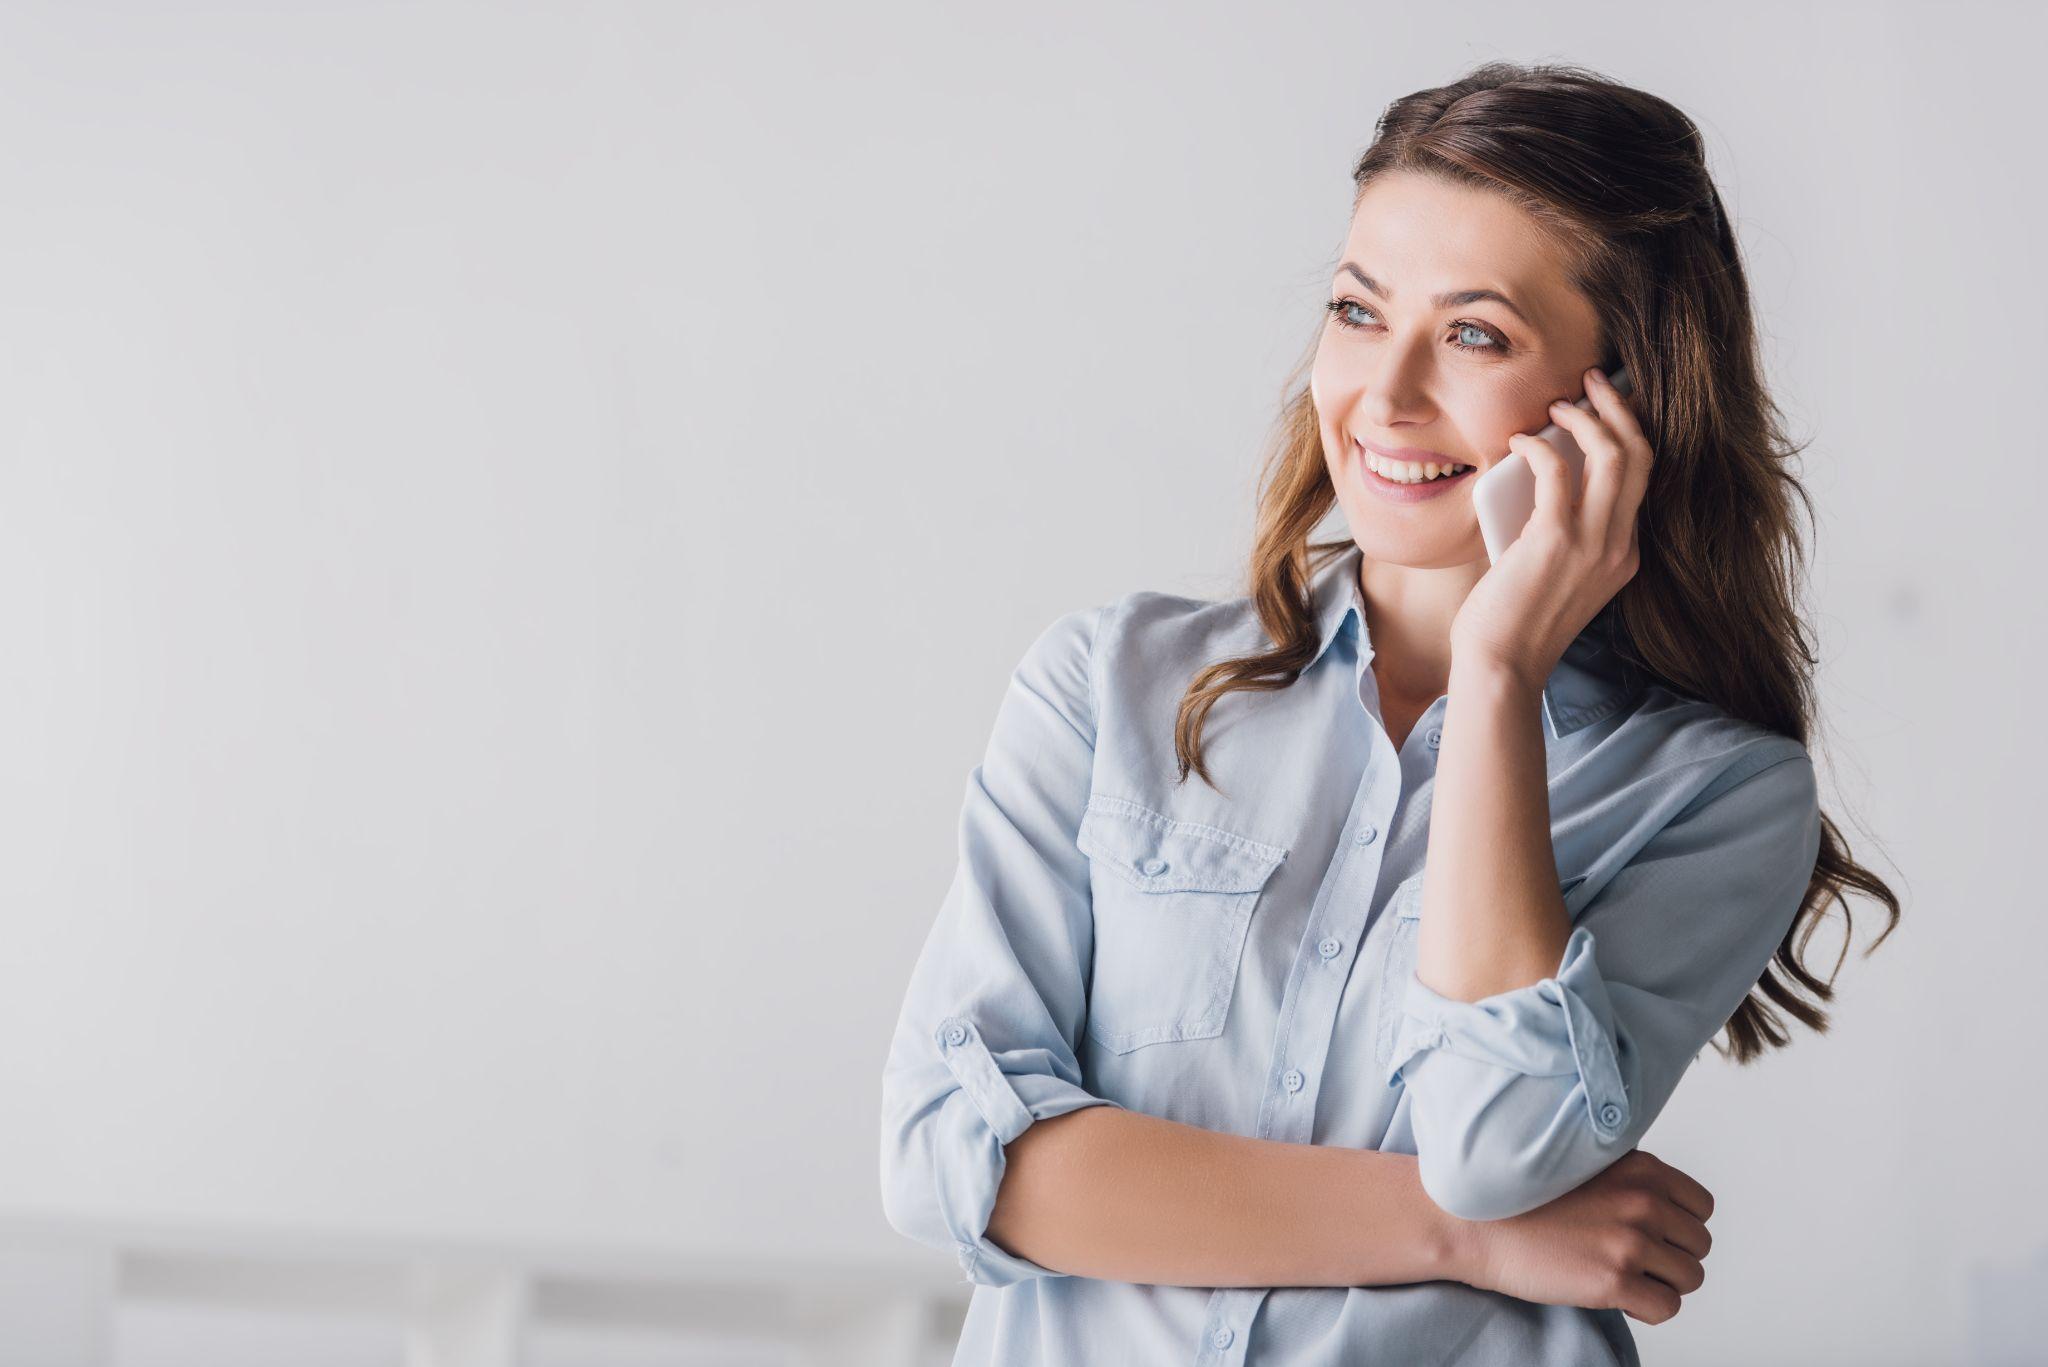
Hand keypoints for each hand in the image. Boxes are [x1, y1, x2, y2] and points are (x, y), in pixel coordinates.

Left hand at [1448, 367, 1652, 690]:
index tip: (1605, 407)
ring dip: (1589, 417)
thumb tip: (1534, 480)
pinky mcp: (1556, 540)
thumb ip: (1558, 533)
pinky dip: (1541, 446)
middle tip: (1593, 382)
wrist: (1501, 667)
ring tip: (1562, 402)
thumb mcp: (1552, 574)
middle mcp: (1620, 547)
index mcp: (1624, 556)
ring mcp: (1594, 544)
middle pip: (1640, 457)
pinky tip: (1521, 441)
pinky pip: (1559, 470)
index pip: (1641, 481)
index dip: (1626, 434)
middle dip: (1621, 409)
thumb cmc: (1512, 624)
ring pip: (1615, 455)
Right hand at [1456, 1149, 1714, 1325]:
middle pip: (1698, 1245)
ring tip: (1621, 1276)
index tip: (1650, 1233)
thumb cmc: (1522, 1197)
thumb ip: (1630, 1178)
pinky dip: (1647, 1309)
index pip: (1702, 1207)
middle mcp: (1644, 1201)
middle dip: (1670, 1257)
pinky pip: (1667, 1308)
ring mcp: (1631, 1242)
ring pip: (1689, 1279)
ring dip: (1661, 1284)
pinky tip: (1615, 1295)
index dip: (1677, 1225)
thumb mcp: (1586, 1163)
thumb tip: (1664, 1204)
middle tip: (1630, 1259)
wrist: (1474, 1222)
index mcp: (1642, 1169)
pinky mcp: (1615, 1281)